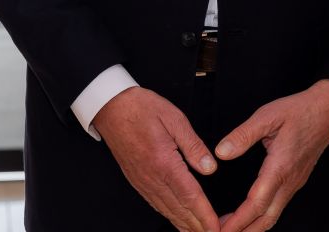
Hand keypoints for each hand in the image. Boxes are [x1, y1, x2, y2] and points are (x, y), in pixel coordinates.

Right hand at [93, 86, 219, 231]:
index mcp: (164, 163)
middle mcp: (152, 177)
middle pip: (179, 210)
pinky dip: (170, 216)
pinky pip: (156, 204)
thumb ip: (194, 146)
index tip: (217, 227)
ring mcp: (143, 181)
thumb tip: (210, 168)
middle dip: (198, 226)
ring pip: (167, 210)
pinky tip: (178, 220)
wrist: (111, 107)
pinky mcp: (137, 180)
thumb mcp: (175, 119)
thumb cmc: (142, 108)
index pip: (190, 196)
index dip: (205, 215)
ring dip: (185, 225)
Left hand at [214, 79, 328, 231]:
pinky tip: (247, 214)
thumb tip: (221, 153)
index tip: (218, 230)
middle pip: (266, 220)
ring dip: (251, 227)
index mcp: (280, 167)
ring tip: (229, 228)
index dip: (236, 222)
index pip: (256, 204)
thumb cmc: (299, 110)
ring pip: (273, 216)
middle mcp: (289, 181)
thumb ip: (244, 135)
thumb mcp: (268, 115)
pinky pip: (277, 207)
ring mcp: (295, 183)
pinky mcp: (296, 180)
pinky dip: (260, 217)